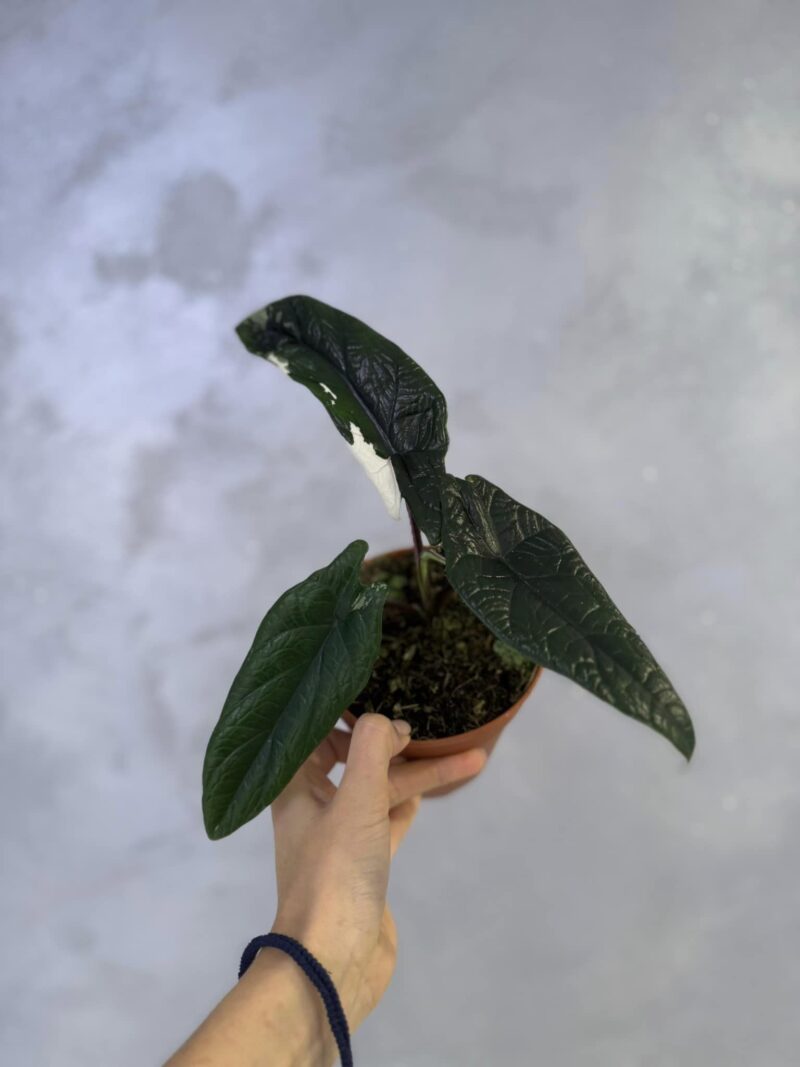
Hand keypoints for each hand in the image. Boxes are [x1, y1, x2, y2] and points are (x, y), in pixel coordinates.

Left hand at [269, 713, 486, 1030]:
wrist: (334, 961)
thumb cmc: (335, 872)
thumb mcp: (355, 799)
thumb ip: (372, 749)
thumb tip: (389, 723)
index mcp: (295, 787)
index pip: (313, 734)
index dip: (344, 713)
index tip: (378, 692)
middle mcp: (314, 807)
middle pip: (354, 760)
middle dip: (392, 742)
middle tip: (425, 723)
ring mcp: (341, 837)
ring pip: (380, 790)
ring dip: (419, 773)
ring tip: (469, 755)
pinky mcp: (366, 863)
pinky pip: (390, 819)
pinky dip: (413, 801)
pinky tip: (440, 783)